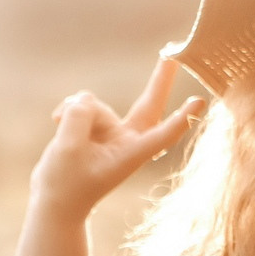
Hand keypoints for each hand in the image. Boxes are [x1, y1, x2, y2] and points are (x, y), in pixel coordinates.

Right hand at [28, 49, 204, 222]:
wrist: (54, 201)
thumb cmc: (65, 184)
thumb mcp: (68, 148)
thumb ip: (79, 117)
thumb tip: (86, 99)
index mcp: (130, 153)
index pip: (162, 133)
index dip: (181, 118)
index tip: (200, 102)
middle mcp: (126, 140)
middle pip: (149, 104)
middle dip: (160, 79)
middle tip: (173, 54)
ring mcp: (112, 132)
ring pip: (95, 105)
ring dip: (74, 114)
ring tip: (63, 138)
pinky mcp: (96, 127)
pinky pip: (82, 105)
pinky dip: (67, 111)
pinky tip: (55, 121)